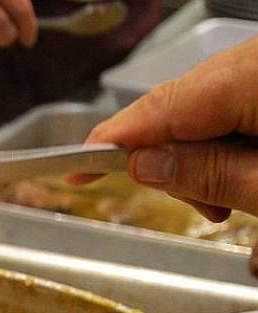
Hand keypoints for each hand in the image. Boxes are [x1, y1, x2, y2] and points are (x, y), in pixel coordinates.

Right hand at [82, 36, 257, 223]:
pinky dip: (230, 139)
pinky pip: (235, 101)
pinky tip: (244, 171)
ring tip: (229, 199)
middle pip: (187, 101)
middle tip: (197, 204)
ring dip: (206, 154)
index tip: (78, 167)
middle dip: (175, 155)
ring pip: (210, 103)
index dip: (117, 137)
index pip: (169, 102)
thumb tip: (144, 164)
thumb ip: (210, 173)